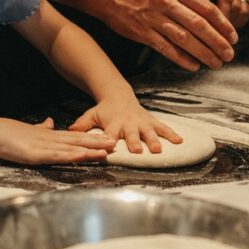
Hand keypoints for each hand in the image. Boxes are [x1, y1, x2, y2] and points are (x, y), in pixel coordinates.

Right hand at [0, 117, 112, 164]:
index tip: (106, 138)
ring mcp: (45, 146)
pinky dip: (72, 156)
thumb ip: (41, 128)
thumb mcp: (28, 130)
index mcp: (48, 135)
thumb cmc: (7, 134)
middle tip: (115, 143)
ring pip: (72, 148)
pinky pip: (58, 156)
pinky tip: (83, 156)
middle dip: (97, 143)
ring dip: (90, 149)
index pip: (74, 137)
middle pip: (78, 141)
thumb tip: (49, 122)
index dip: (91, 138)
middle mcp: (50, 139)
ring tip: (107, 150)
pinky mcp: (37, 154)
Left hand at [68, 98, 182, 154]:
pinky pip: (162, 127)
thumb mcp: (92, 115)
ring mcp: (141, 122)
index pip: (110, 133)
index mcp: (113, 123)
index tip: (110, 148)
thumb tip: (69, 131)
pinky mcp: (150, 120)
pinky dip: (171, 133)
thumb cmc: (104, 111)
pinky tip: (179, 141)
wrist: (119, 96)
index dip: (109, 140)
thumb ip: (82, 124)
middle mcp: (128, 123)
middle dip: (134, 142)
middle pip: (131, 134)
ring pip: (148, 131)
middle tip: (137, 151)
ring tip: (158, 149)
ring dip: (153, 140)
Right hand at [91, 0, 237, 71]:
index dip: (223, 25)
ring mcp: (153, 18)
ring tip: (215, 63)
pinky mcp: (142, 32)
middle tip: (229, 55)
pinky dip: (182, 58)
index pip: (206, 8)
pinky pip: (166, 48)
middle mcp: (166, 2)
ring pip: (185, 38)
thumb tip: (207, 17)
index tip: (233, 37)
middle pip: (199, 25)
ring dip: (203, 53)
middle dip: (217, 42)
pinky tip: (193, 66)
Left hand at [188, 0, 248, 27]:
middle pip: (238, 6)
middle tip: (220, 35)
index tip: (216, 30)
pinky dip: (243, 16)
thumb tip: (202, 17)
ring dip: (238, 21)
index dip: (224, 17)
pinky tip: (233, 22)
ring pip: (247, 7)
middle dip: (230, 22)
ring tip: (226, 31)